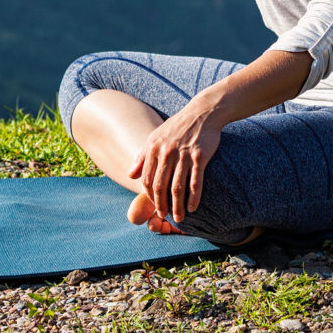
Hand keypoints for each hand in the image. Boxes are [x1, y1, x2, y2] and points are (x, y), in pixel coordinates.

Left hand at [129, 101, 221, 226]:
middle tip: (164, 217)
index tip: (154, 205)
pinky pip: (195, 182)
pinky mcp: (200, 157)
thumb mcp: (155, 138)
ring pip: (177, 188)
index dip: (149, 195)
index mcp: (153, 148)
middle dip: (161, 205)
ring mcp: (183, 155)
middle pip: (160, 186)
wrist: (202, 113)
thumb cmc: (177, 127)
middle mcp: (167, 152)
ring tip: (179, 218)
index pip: (146, 179)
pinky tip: (193, 207)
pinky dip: (194, 198)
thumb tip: (130, 175)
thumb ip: (142, 157)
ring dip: (177, 206)